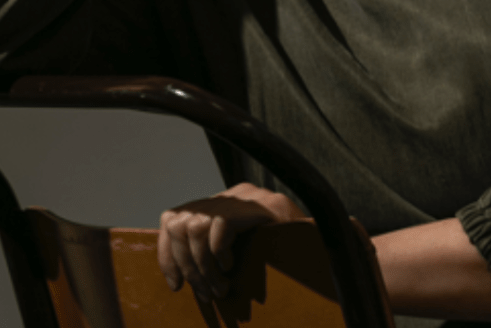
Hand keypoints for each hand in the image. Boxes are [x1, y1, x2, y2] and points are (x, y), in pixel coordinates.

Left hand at [157, 182, 306, 300]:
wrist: (322, 243)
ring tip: (221, 288)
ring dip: (203, 268)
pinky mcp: (255, 206)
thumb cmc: (280, 255)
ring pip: (194, 228)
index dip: (167, 254)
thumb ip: (213, 251)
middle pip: (179, 223)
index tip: (175, 285)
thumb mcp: (240, 251)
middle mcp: (226, 196)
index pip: (173, 218)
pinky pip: (219, 227)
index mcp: (218, 204)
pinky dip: (219, 253)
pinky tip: (232, 268)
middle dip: (186, 266)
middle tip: (206, 294)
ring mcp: (241, 198)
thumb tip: (178, 275)